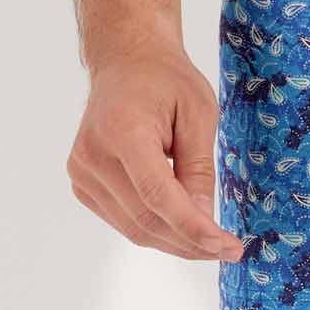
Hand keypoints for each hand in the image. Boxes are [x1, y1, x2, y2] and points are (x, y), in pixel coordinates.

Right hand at [67, 39, 244, 262]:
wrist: (127, 59)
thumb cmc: (167, 79)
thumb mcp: (199, 111)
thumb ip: (199, 167)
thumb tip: (204, 221)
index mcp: (122, 131)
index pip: (157, 196)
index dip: (192, 227)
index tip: (226, 246)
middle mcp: (93, 156)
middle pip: (145, 219)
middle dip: (190, 241)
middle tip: (228, 250)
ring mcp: (81, 172)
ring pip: (132, 227)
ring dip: (174, 241)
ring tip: (210, 242)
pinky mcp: (82, 183)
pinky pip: (122, 218)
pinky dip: (153, 227)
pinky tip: (179, 222)